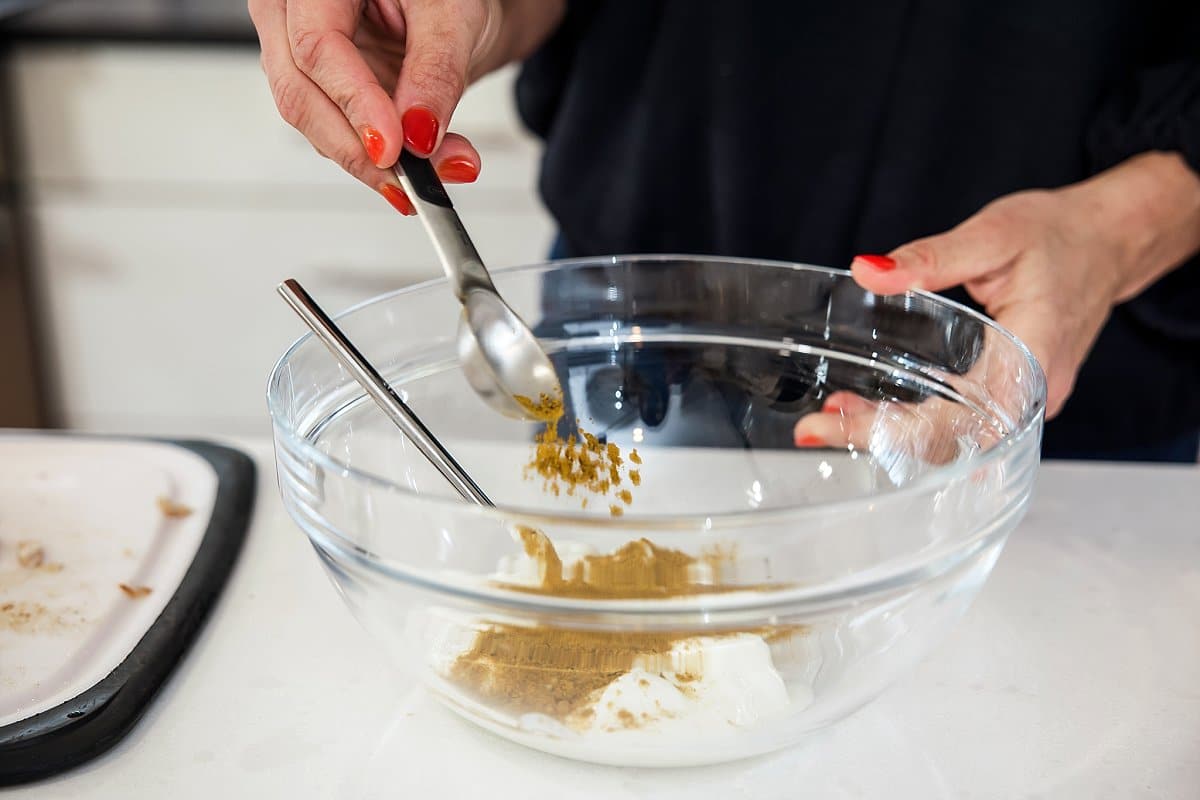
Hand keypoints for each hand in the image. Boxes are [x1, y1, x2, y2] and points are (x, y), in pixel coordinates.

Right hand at [248, 0, 562, 212]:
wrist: (450, 6)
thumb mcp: (453, 17)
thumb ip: (436, 72)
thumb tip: (420, 136)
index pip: (316, 45)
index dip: (354, 103)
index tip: (393, 150)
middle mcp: (292, 13)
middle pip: (300, 92)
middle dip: (358, 148)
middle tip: (411, 181)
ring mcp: (296, 52)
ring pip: (313, 121)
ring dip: (371, 159)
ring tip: (432, 169)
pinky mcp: (318, 88)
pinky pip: (334, 132)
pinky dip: (375, 156)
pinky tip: (415, 162)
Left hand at [795, 151, 1199, 454]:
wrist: (1111, 239)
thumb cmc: (1062, 236)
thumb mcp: (995, 234)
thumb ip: (932, 257)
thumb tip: (869, 270)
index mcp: (1030, 360)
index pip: (952, 422)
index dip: (889, 432)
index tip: (833, 427)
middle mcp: (1030, 396)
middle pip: (946, 442)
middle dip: (876, 439)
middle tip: (813, 430)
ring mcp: (1025, 402)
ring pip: (952, 439)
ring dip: (891, 433)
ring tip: (831, 419)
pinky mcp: (1015, 395)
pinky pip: (962, 422)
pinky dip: (914, 421)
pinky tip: (872, 411)